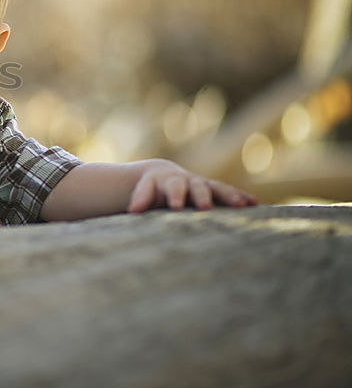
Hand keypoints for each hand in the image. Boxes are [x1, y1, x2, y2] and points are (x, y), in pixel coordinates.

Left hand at [127, 160, 257, 212]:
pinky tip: (255, 204)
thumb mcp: (143, 193)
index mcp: (168, 181)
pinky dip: (241, 197)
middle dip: (201, 196)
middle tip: (205, 207)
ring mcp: (203, 185)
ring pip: (217, 188)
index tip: (175, 206)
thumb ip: (140, 199)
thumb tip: (133, 212)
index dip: (174, 195)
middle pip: (196, 186)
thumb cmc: (150, 190)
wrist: (162, 176)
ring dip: (229, 196)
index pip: (171, 187)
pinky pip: (230, 194)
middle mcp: (188, 180)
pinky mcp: (215, 191)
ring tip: (242, 205)